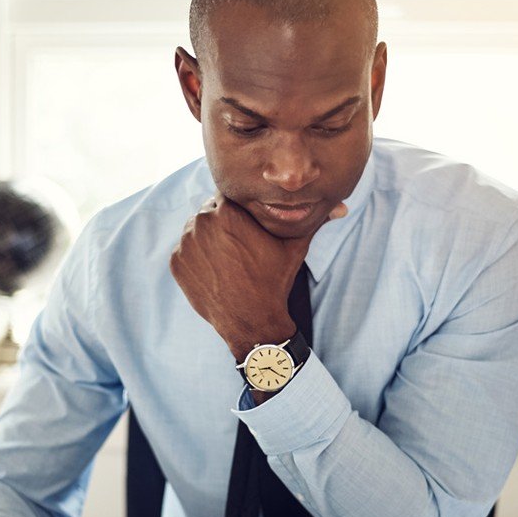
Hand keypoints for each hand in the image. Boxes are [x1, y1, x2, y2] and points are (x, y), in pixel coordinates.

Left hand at [170, 195, 346, 359]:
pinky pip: (185, 250)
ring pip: (197, 229)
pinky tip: (217, 270)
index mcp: (229, 210)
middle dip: (224, 223)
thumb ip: (313, 221)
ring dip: (209, 239)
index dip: (241, 208)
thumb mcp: (296, 247)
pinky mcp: (176, 262)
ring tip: (230, 259)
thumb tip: (341, 207)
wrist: (252, 321)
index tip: (248, 224)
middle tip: (241, 245)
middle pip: (211, 211)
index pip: (230, 195)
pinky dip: (197, 257)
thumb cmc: (274, 280)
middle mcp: (202, 221)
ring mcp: (186, 242)